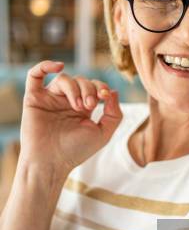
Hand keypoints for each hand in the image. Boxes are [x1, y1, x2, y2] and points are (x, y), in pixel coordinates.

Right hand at [19, 60, 122, 174]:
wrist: (51, 163)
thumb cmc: (75, 151)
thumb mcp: (103, 134)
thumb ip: (113, 114)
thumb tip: (113, 92)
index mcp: (83, 107)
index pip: (95, 87)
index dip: (101, 87)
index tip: (104, 97)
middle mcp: (67, 101)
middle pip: (81, 80)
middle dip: (88, 89)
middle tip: (88, 105)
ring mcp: (50, 98)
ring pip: (64, 78)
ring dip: (74, 88)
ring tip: (77, 106)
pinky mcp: (34, 99)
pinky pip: (35, 75)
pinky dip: (45, 66)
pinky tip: (58, 66)